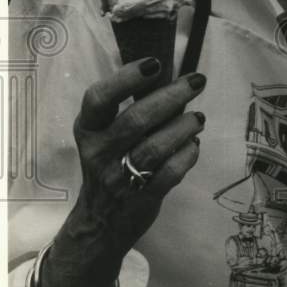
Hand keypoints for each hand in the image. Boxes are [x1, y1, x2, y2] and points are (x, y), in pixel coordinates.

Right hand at [42, 58, 204, 286]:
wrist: (101, 222)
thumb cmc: (111, 164)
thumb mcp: (106, 135)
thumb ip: (130, 109)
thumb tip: (175, 80)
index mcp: (88, 129)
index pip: (99, 98)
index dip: (126, 78)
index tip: (155, 64)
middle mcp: (99, 152)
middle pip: (136, 119)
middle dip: (172, 96)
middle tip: (197, 81)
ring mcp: (119, 178)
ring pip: (157, 146)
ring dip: (185, 126)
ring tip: (198, 118)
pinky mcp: (142, 198)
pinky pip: (171, 171)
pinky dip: (188, 154)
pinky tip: (193, 145)